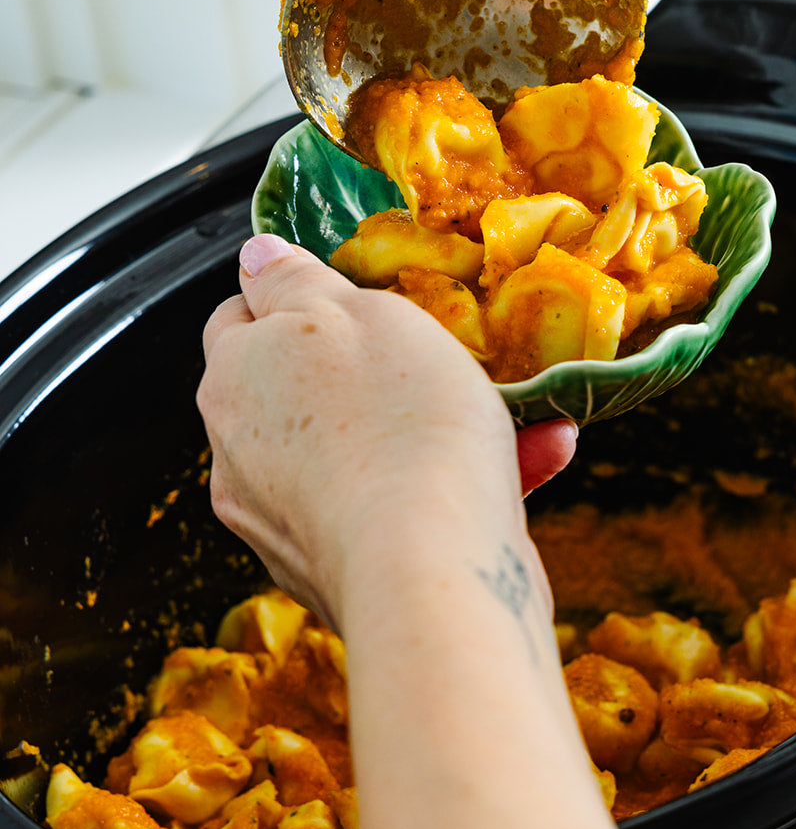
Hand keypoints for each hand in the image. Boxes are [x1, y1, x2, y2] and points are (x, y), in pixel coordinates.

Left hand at [198, 235, 575, 623]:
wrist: (430, 571)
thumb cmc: (398, 425)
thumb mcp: (355, 311)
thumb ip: (296, 281)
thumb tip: (255, 256)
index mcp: (234, 379)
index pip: (242, 319)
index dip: (300, 302)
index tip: (357, 304)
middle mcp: (239, 454)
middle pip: (304, 390)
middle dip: (377, 372)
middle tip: (442, 358)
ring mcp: (282, 522)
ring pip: (362, 451)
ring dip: (433, 429)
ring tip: (516, 417)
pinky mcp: (336, 572)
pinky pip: (392, 508)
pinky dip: (447, 485)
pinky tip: (527, 462)